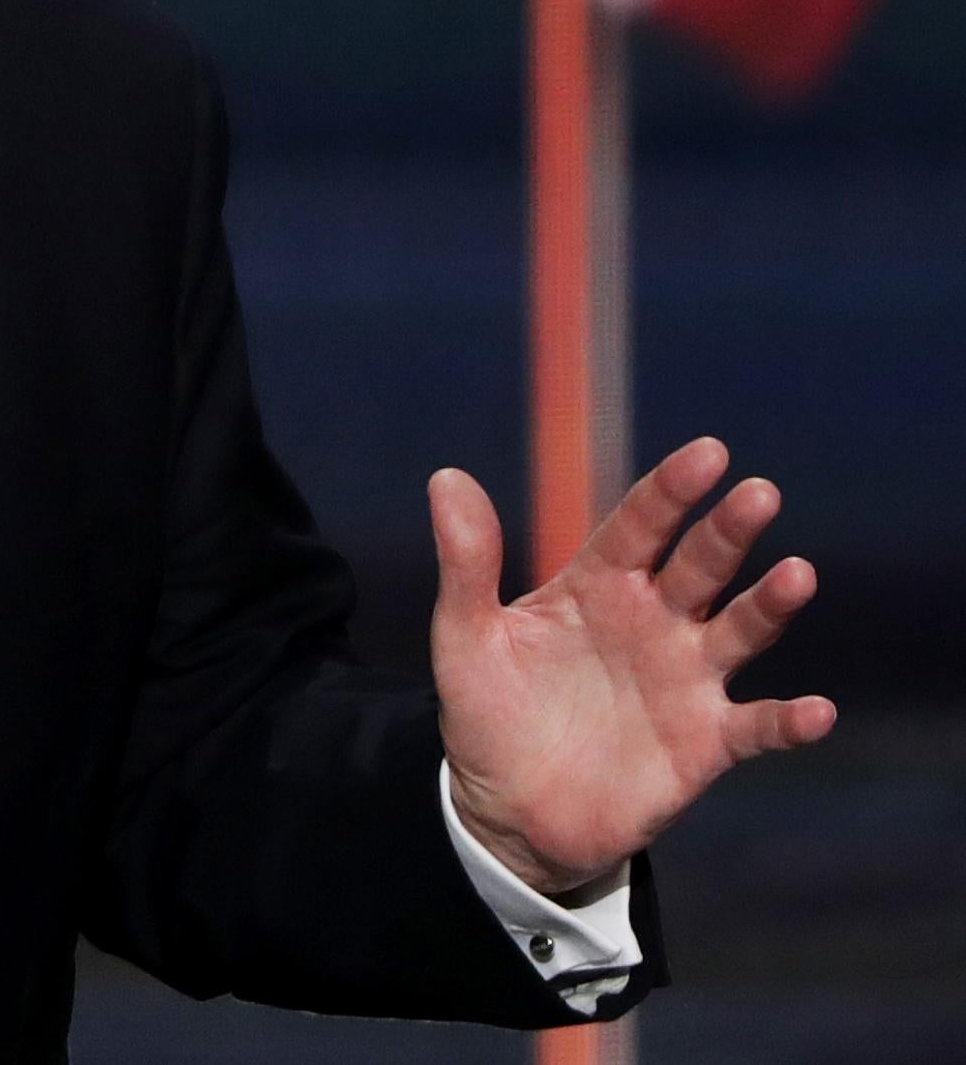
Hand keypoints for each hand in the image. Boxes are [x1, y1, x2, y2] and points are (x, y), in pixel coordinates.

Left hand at [429, 436, 834, 896]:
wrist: (507, 811)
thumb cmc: (487, 713)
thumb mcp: (465, 637)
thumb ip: (466, 562)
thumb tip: (446, 476)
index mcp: (597, 586)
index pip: (639, 525)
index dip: (671, 490)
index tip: (707, 453)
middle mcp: (652, 621)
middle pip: (699, 566)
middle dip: (728, 531)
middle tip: (759, 493)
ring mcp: (684, 679)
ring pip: (739, 631)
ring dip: (769, 605)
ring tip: (797, 575)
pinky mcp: (705, 743)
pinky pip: (757, 727)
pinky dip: (788, 721)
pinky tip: (817, 712)